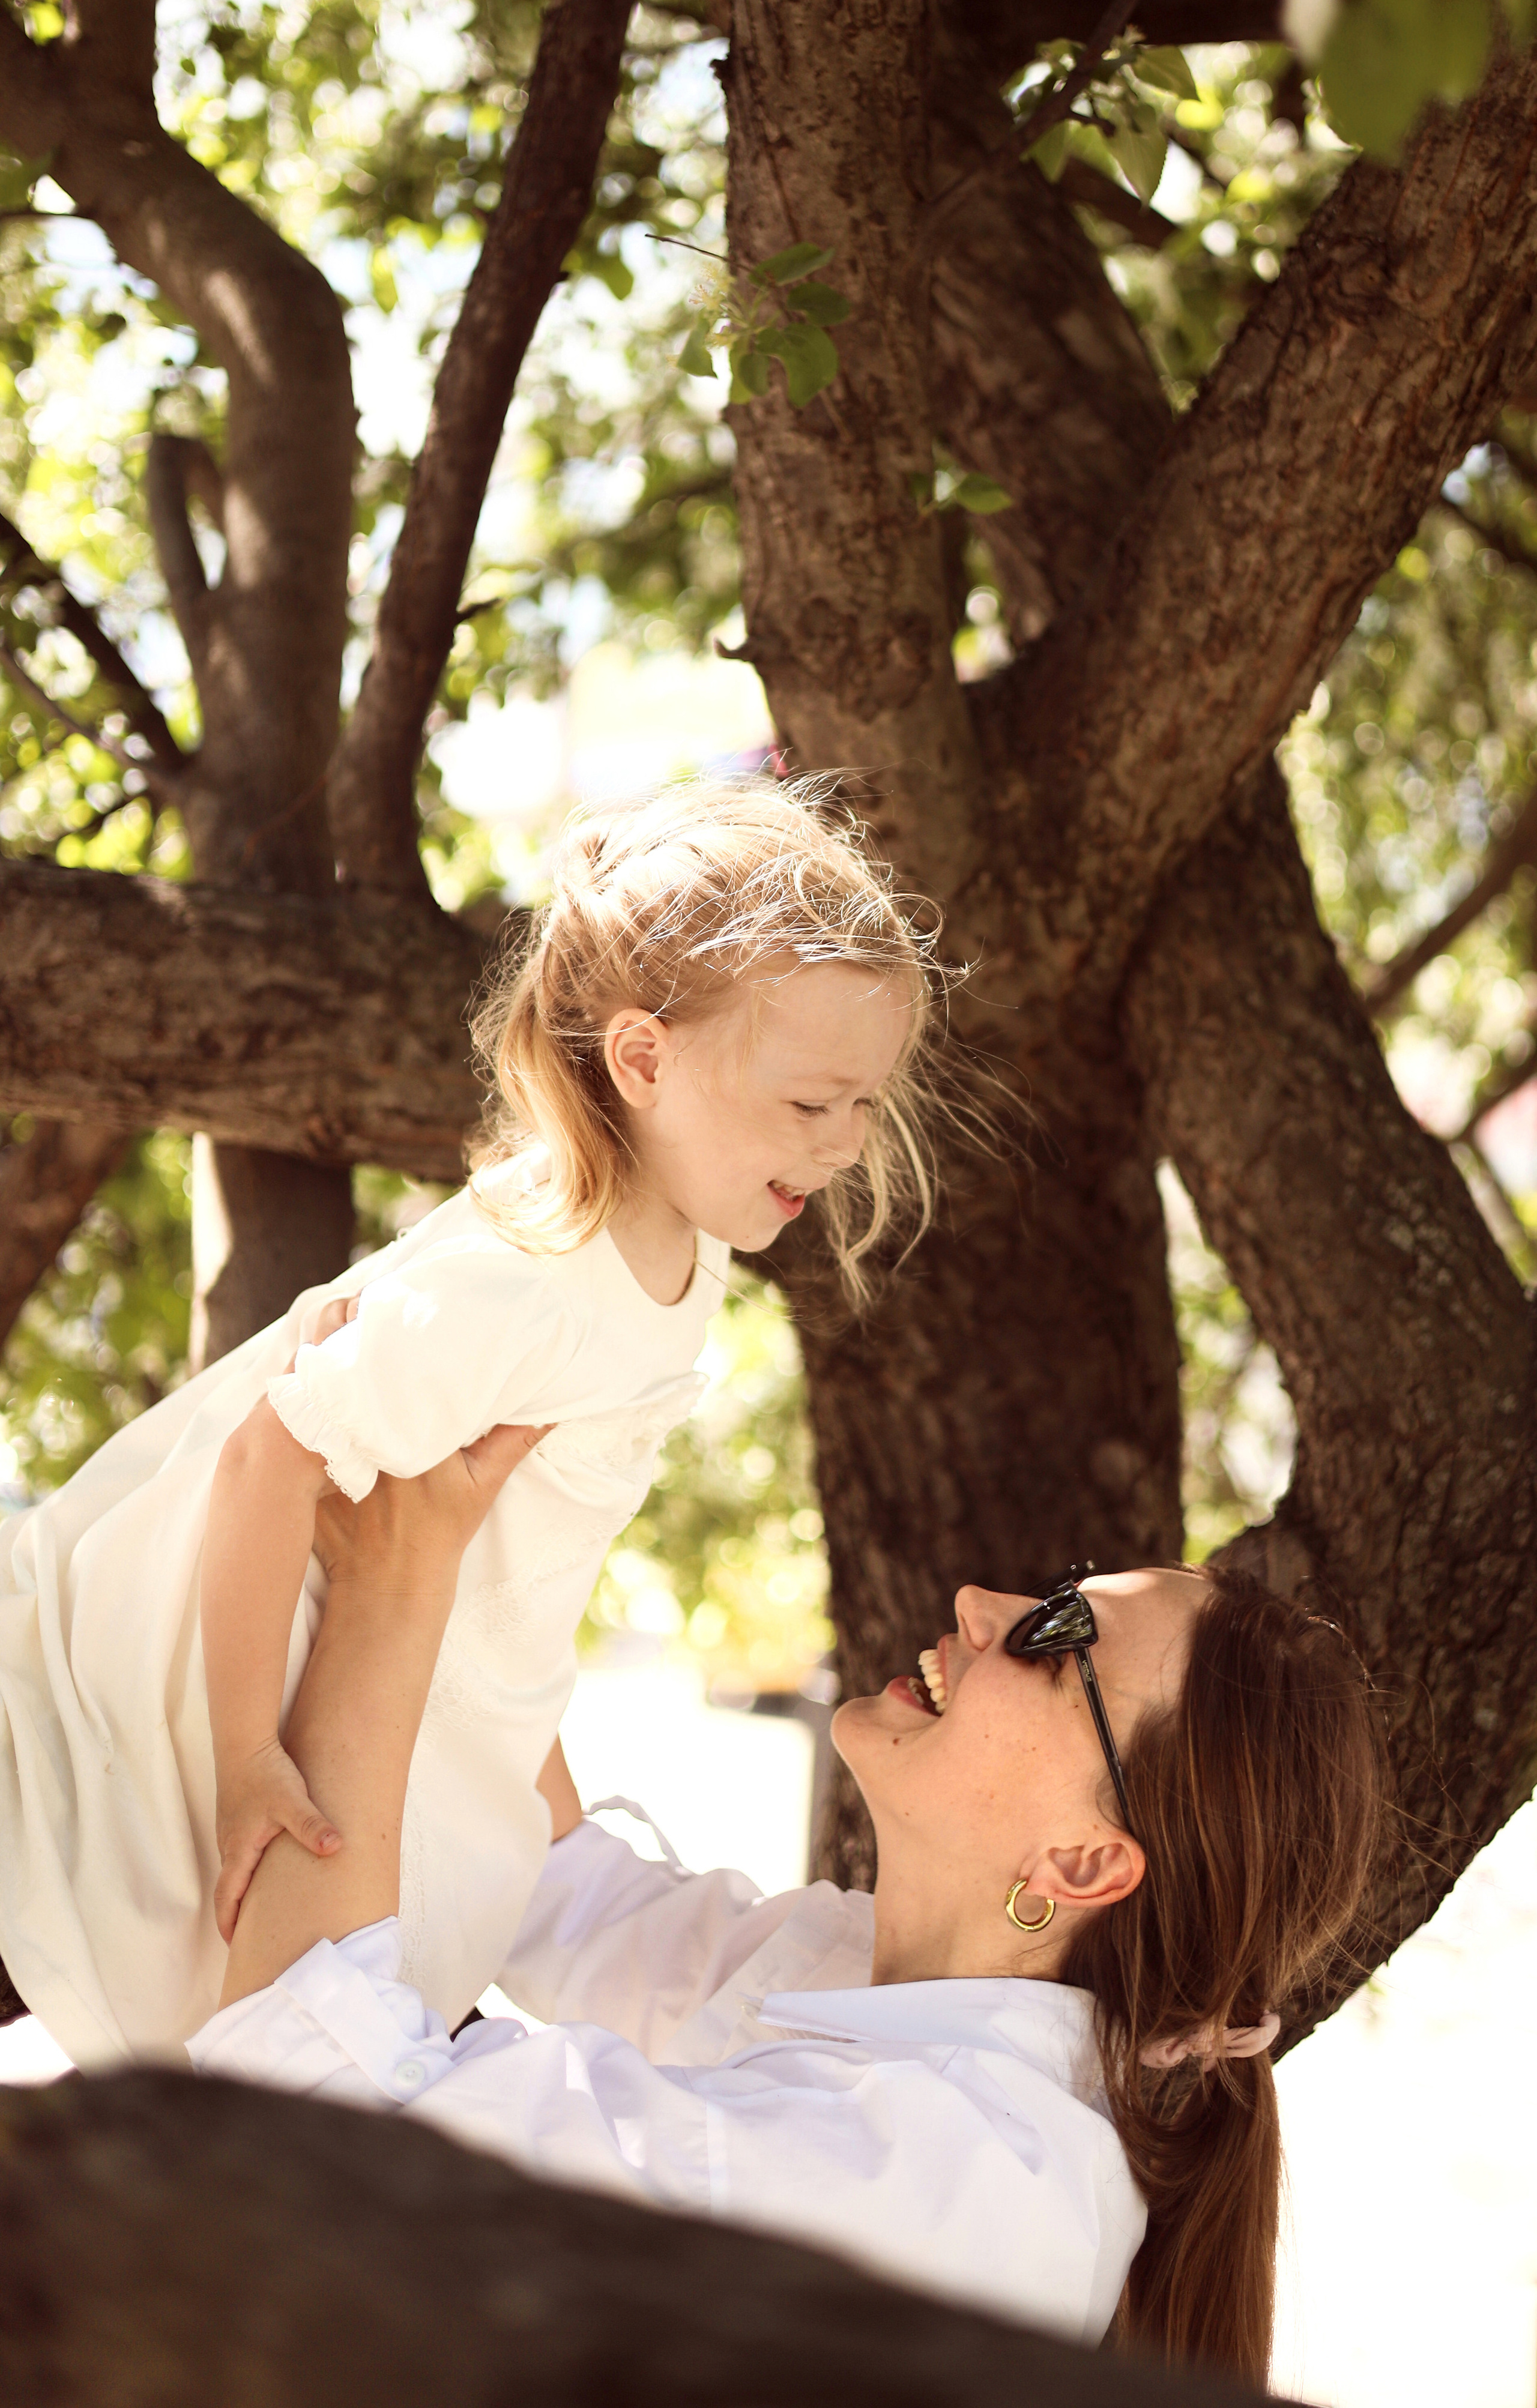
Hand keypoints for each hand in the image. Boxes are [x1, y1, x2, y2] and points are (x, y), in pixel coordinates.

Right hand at [214, 1735, 341, 1943]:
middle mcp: (230, 1845)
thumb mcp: (293, 1800)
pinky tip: (269, 1870)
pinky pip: (242, 1854)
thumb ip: (312, 1825)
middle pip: (229, 1890)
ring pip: (237, 1871)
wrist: (245, 1741)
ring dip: (244, 1893)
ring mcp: (232, 1832)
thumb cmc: (265, 1773)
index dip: (230, 1925)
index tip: (237, 1947)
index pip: (226, 1899)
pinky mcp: (239, 1819)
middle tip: (252, 1939)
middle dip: (237, 1916)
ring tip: (263, 1913)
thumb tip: (335, 1847)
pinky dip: (250, 1872)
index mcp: (238, 1850)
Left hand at [297, 1297, 550, 1590]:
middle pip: (331, 1359)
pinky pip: (282, 1422)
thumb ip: (513, 1442)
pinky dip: (291, 1399)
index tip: (378, 1298)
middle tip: (351, 1305)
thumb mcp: (482, 1487)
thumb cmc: (439, 1536)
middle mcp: (353, 1434)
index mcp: (397, 1427)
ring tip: (327, 1333)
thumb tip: (553, 1406)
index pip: (374, 1355)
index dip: (370, 1319)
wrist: (389, 1589)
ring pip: (300, 1384)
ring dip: (312, 1359)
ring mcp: (318, 1454)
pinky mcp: (294, 1473)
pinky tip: (303, 1384)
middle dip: (336, 1327)